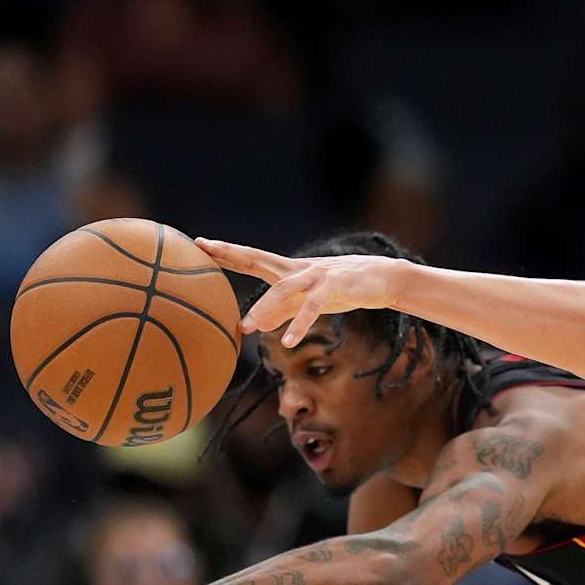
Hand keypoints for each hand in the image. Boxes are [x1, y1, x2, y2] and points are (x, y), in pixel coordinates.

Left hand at [196, 239, 400, 344]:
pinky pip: (312, 308)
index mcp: (290, 270)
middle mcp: (298, 269)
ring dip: (264, 307)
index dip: (227, 252)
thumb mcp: (311, 299)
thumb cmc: (346, 288)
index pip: (252, 258)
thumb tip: (261, 326)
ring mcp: (316, 276)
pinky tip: (286, 340)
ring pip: (283, 289)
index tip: (200, 244)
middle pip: (259, 258)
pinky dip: (299, 324)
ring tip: (246, 327)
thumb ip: (285, 311)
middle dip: (232, 253)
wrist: (384, 279)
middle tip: (205, 248)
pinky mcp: (334, 288)